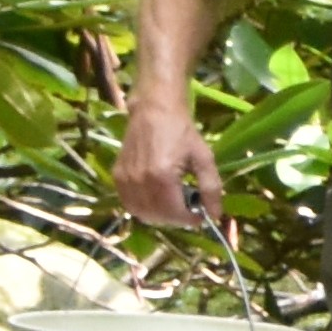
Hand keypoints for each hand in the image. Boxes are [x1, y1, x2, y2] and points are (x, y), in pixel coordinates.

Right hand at [114, 97, 215, 230]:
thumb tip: (215, 215)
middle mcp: (139, 181)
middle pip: (158, 217)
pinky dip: (144, 208)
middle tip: (189, 208)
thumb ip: (211, 188)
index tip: (201, 216)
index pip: (174, 214)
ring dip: (160, 216)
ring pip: (141, 213)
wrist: (154, 110)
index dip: (190, 220)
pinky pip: (129, 204)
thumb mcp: (203, 158)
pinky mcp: (117, 176)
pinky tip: (157, 198)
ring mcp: (125, 179)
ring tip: (174, 203)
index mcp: (162, 176)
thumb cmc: (182, 132)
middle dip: (176, 219)